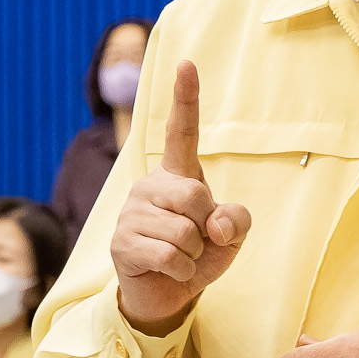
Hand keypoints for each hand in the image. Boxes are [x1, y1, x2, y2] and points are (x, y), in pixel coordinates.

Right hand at [109, 62, 250, 333]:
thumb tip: (214, 223)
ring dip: (194, 255)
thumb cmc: (200, 255)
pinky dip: (182, 271)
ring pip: (183, 232)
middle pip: (195, 196)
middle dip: (206, 228)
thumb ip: (237, 220)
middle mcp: (149, 186)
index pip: (181, 131)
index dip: (185, 97)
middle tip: (196, 242)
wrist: (169, 294)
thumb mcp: (231, 235)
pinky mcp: (121, 242)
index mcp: (177, 175)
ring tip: (180, 258)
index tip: (186, 63)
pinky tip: (171, 271)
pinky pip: (169, 255)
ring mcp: (131, 213)